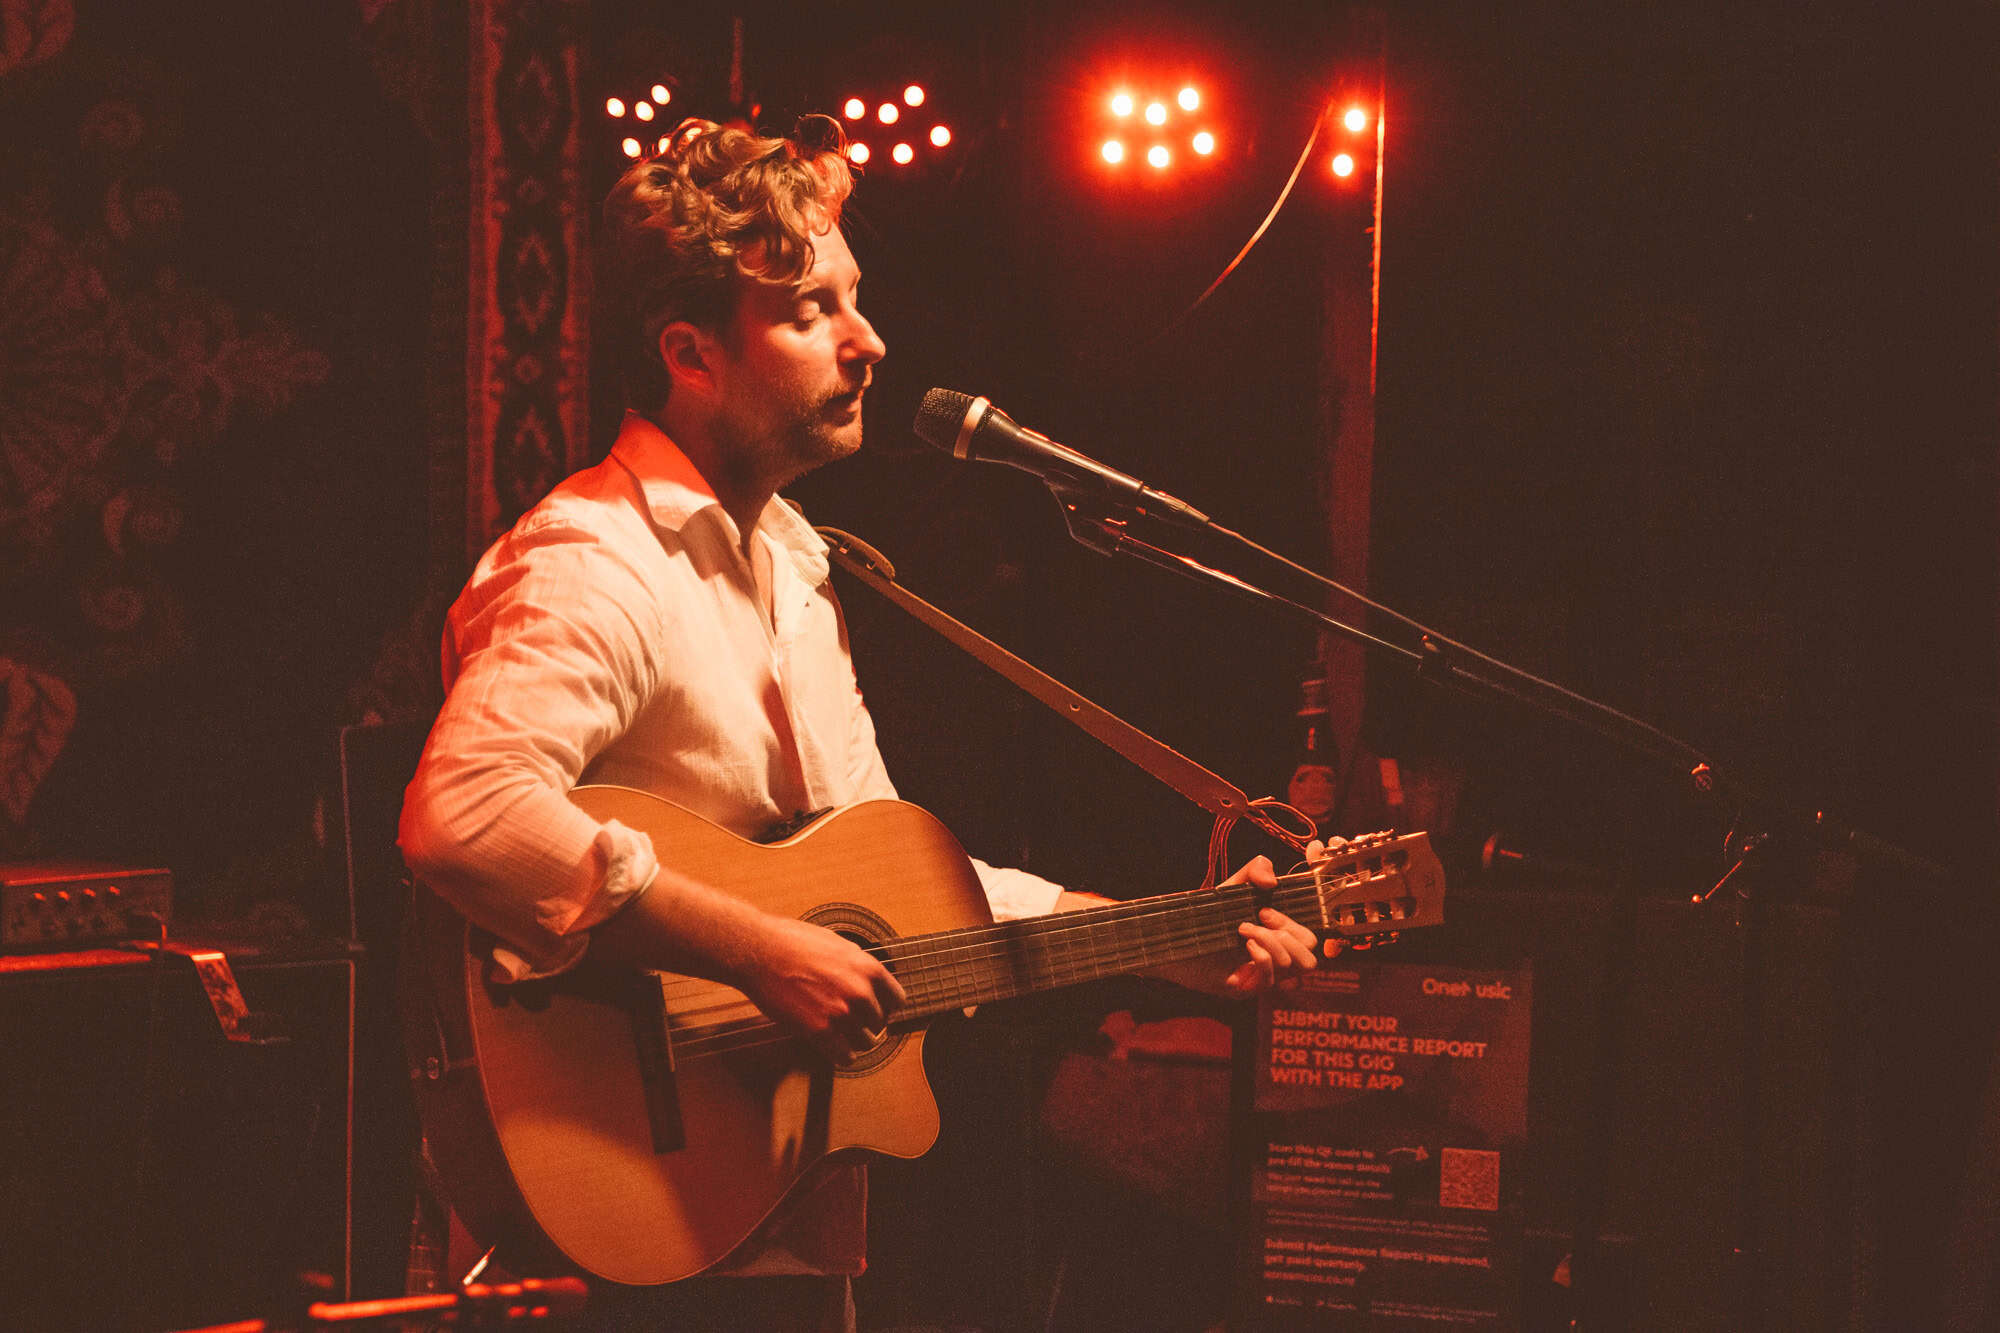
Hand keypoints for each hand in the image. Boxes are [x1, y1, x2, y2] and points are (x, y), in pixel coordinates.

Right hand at [738, 915, 906, 1063]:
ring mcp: (840, 1013)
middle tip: (852, 1020)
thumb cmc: (794, 941)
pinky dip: (841, 1056)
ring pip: (866, 1043)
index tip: (876, 1009)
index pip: (897, 1000)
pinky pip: (844, 1057)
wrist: (760, 951)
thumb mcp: (838, 943)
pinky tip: (834, 1048)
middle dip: (867, 1023)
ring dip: (855, 1040)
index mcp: (869, 968)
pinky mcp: (818, 1031)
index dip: (885, 1006)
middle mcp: (860, 992)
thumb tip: (869, 978)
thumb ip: (858, 964)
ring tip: (842, 1034)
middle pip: (880, 1023)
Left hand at [1219, 854, 1323, 995]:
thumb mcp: (1234, 887)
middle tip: (1258, 919)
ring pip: (1295, 968)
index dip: (1294, 925)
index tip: (1264, 910)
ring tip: (1244, 931)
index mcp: (1276, 942)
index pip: (1309, 942)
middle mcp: (1272, 964)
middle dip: (1287, 933)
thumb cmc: (1205, 915)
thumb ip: (1255, 870)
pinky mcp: (1244, 989)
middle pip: (1310, 960)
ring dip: (1272, 942)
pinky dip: (1262, 956)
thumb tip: (1272, 880)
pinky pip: (1269, 978)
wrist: (1173, 934)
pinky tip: (1244, 944)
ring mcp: (1259, 979)